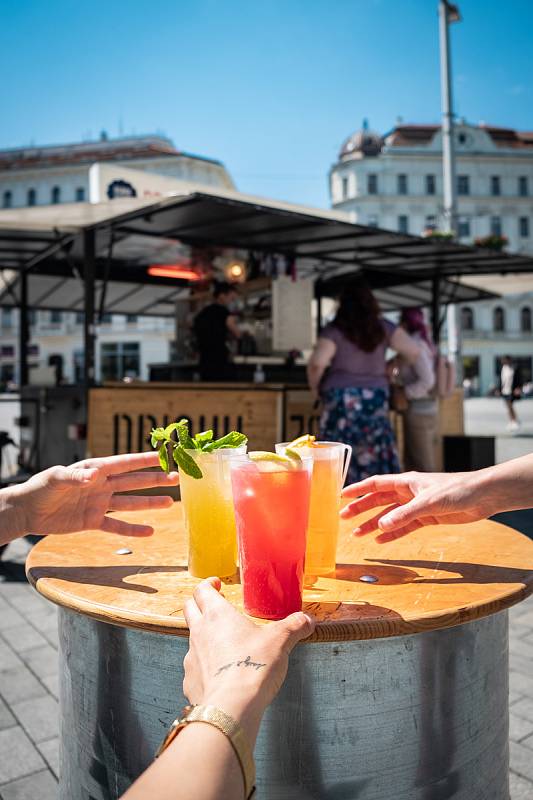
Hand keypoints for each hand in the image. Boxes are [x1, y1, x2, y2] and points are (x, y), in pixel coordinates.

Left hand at [13, 452, 178, 536]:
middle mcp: (101, 485)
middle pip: (134, 482)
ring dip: (150, 502)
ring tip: (171, 502)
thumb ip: (76, 476)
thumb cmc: (40, 488)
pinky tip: (149, 531)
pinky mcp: (93, 521)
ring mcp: (99, 503)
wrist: (27, 511)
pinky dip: (133, 529)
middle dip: (155, 480)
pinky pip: (117, 525)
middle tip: (176, 477)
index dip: (145, 460)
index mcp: (95, 469)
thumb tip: (94, 476)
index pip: (125, 463)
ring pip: (130, 503)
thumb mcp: (56, 479)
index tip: (165, 456)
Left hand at [183, 578, 314, 738]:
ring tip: (223, 646)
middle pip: (188, 609)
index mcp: (217, 615)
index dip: (208, 584)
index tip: (216, 584)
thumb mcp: (280, 641)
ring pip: (191, 639)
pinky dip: (205, 668)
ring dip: (204, 638)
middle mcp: (199, 632)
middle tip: (213, 606)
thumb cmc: (253, 666)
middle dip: (198, 604)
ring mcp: (191, 658)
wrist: (231, 707)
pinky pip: (195, 669)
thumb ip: (294, 627)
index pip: (201, 590)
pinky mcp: (190, 681)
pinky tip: (220, 676)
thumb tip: (307, 620)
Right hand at [340, 471, 486, 541]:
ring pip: (389, 515)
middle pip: (379, 500)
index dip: (358, 489)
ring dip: (374, 523)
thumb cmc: (457, 490)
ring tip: (357, 534)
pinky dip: (392, 533)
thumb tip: (380, 527)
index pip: (376, 484)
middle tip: (343, 518)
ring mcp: (417, 505)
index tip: (341, 495)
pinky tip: (381, 540)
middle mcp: (409, 492)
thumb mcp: (428, 502)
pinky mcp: (428, 517)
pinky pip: (405, 526)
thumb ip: (404, 515)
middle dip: (361, 509)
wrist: (482, 496)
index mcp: (407, 481)